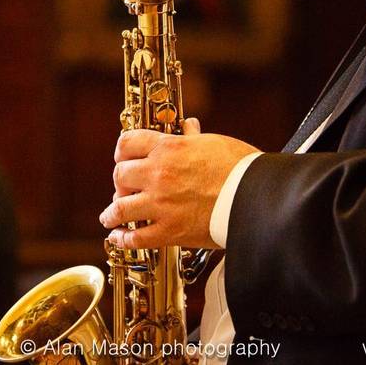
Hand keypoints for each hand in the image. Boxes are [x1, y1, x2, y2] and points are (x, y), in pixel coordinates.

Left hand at [99, 118, 258, 248]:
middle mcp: (158, 174)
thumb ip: (193, 137)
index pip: (127, 143)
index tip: (123, 158)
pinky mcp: (169, 231)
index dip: (122, 152)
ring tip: (110, 216)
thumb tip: (188, 126)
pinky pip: (136, 237)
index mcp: (168, 148)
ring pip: (120, 207)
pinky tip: (120, 238)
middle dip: (119, 182)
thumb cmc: (240, 168)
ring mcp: (161, 204)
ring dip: (112, 212)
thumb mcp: (214, 143)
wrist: (255, 197)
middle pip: (119, 175)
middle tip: (123, 188)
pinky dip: (124, 239)